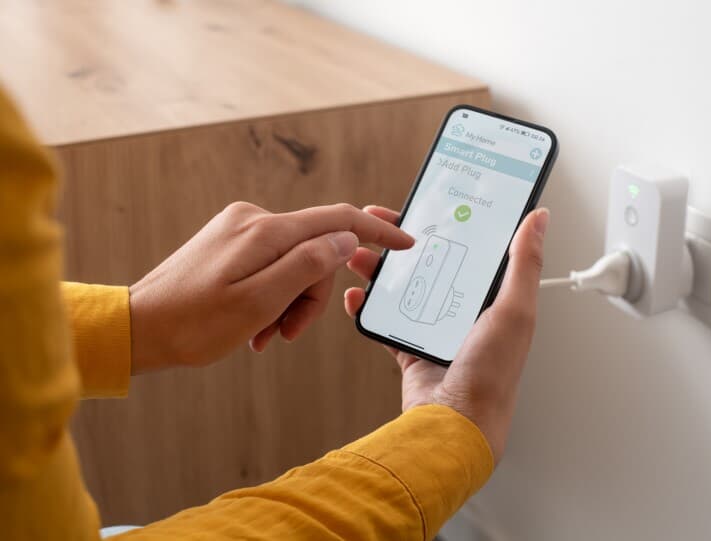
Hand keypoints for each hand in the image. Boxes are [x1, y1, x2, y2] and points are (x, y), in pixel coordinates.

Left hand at [129, 202, 413, 373]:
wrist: (139, 326)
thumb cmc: (194, 323)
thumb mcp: (260, 302)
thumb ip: (307, 265)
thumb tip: (345, 239)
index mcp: (265, 232)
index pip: (337, 220)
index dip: (375, 233)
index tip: (404, 244)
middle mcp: (254, 220)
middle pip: (316, 250)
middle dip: (311, 295)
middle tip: (287, 333)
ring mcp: (240, 230)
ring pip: (294, 263)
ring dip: (289, 302)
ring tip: (264, 335)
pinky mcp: (231, 243)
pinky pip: (271, 266)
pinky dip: (272, 296)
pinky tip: (254, 324)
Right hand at [344, 206, 548, 462]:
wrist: (455, 424)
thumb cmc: (492, 374)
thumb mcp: (514, 310)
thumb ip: (524, 262)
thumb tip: (539, 219)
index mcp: (495, 299)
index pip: (471, 249)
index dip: (450, 223)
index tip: (429, 204)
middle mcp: (467, 312)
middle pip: (432, 263)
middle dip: (404, 242)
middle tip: (381, 223)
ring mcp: (437, 330)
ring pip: (405, 288)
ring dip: (381, 269)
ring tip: (361, 254)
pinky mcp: (412, 350)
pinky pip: (387, 321)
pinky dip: (369, 307)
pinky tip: (358, 295)